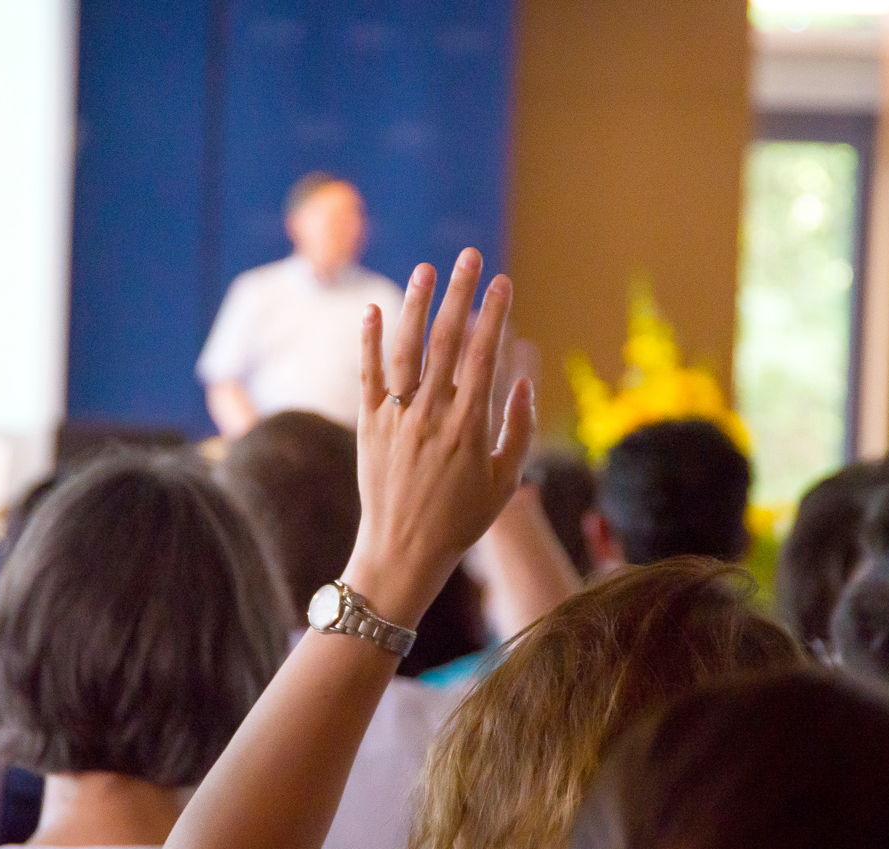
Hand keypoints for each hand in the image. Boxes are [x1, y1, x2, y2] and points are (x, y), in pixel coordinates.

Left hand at [344, 247, 534, 626]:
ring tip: (425, 269)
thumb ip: (518, 428)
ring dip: (415, 305)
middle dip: (460, 293)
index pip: (484, 355)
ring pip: (406, 350)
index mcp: (470, 426)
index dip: (495, 314)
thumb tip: (521, 379)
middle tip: (470, 256)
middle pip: (447, 341)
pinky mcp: (368, 427)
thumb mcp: (504, 480)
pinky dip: (368, 342)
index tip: (503, 281)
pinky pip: (367, 376)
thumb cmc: (461, 520)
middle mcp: (432, 415)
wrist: (403, 552)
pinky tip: (373, 309)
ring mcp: (397, 419)